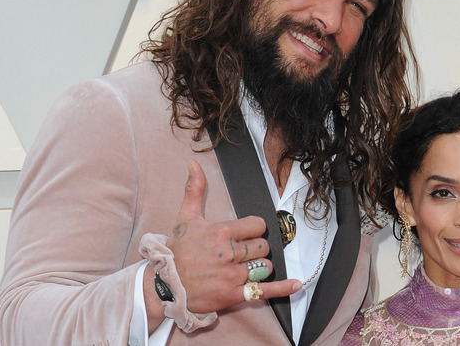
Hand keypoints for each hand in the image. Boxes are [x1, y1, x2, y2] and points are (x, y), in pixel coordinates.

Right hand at [167, 160, 300, 312]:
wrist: (164, 285)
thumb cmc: (177, 251)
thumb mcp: (186, 218)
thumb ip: (195, 190)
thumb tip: (194, 164)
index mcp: (221, 232)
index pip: (258, 226)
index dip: (254, 229)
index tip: (246, 234)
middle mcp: (229, 253)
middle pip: (263, 246)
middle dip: (257, 248)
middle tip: (243, 252)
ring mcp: (232, 275)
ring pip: (265, 266)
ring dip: (259, 266)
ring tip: (245, 267)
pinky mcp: (233, 294)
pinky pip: (265, 290)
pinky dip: (282, 287)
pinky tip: (296, 284)